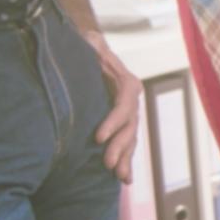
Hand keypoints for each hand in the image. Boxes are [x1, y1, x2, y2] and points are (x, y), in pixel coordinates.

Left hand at [82, 30, 141, 182]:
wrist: (88, 56)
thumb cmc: (87, 50)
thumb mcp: (90, 43)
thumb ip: (93, 44)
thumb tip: (92, 40)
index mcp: (127, 83)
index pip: (125, 105)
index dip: (114, 122)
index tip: (98, 137)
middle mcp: (132, 101)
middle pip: (130, 126)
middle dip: (121, 146)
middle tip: (107, 162)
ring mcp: (128, 116)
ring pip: (131, 139)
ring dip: (126, 158)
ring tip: (119, 176)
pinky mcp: (120, 127)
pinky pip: (127, 145)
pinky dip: (126, 162)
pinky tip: (125, 180)